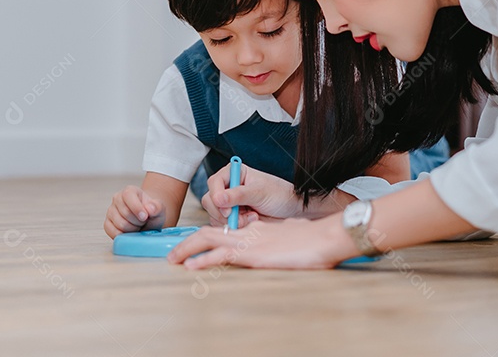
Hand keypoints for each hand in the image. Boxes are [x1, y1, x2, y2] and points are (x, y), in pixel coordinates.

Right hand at [104, 185, 165, 237]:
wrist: (147, 220)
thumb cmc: (151, 212)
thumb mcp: (159, 209)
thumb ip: (157, 207)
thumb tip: (149, 208)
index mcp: (129, 191)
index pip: (128, 196)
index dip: (136, 208)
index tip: (145, 217)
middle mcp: (117, 199)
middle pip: (125, 213)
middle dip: (138, 221)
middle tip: (143, 222)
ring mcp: (111, 211)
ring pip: (120, 224)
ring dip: (132, 229)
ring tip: (137, 226)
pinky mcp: (107, 223)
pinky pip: (112, 231)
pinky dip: (123, 235)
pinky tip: (130, 233)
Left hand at [167, 216, 356, 269]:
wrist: (325, 238)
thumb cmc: (312, 240)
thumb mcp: (288, 238)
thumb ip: (276, 240)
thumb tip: (275, 246)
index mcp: (254, 230)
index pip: (222, 230)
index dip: (204, 238)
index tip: (191, 247)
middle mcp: (247, 232)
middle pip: (208, 232)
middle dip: (187, 243)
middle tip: (173, 254)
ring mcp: (248, 242)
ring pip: (208, 239)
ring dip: (187, 249)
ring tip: (172, 259)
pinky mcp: (252, 254)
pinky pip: (221, 255)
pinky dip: (203, 260)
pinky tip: (191, 266)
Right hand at [200, 164, 303, 226]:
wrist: (291, 210)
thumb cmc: (279, 195)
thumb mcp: (259, 192)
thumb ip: (238, 195)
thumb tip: (218, 198)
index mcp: (233, 173)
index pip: (214, 183)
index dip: (217, 197)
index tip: (227, 210)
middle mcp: (228, 187)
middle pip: (210, 200)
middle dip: (224, 213)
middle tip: (240, 218)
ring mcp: (229, 203)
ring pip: (214, 215)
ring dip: (231, 221)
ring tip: (252, 218)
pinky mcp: (232, 217)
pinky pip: (222, 225)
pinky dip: (234, 227)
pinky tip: (250, 222)